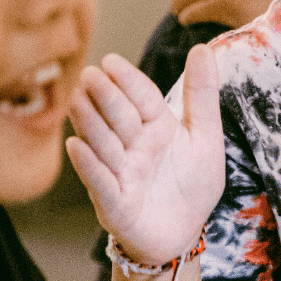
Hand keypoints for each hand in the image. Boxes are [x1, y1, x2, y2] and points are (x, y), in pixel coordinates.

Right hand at [66, 45, 223, 263]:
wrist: (186, 233)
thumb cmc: (193, 183)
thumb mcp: (205, 135)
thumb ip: (202, 94)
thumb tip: (202, 48)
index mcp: (156, 126)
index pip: (141, 97)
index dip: (127, 80)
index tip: (111, 61)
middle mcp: (133, 145)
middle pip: (118, 117)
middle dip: (105, 97)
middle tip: (90, 76)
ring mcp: (120, 172)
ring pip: (103, 144)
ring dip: (90, 124)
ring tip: (78, 101)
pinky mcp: (114, 202)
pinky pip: (100, 181)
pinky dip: (89, 165)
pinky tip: (76, 146)